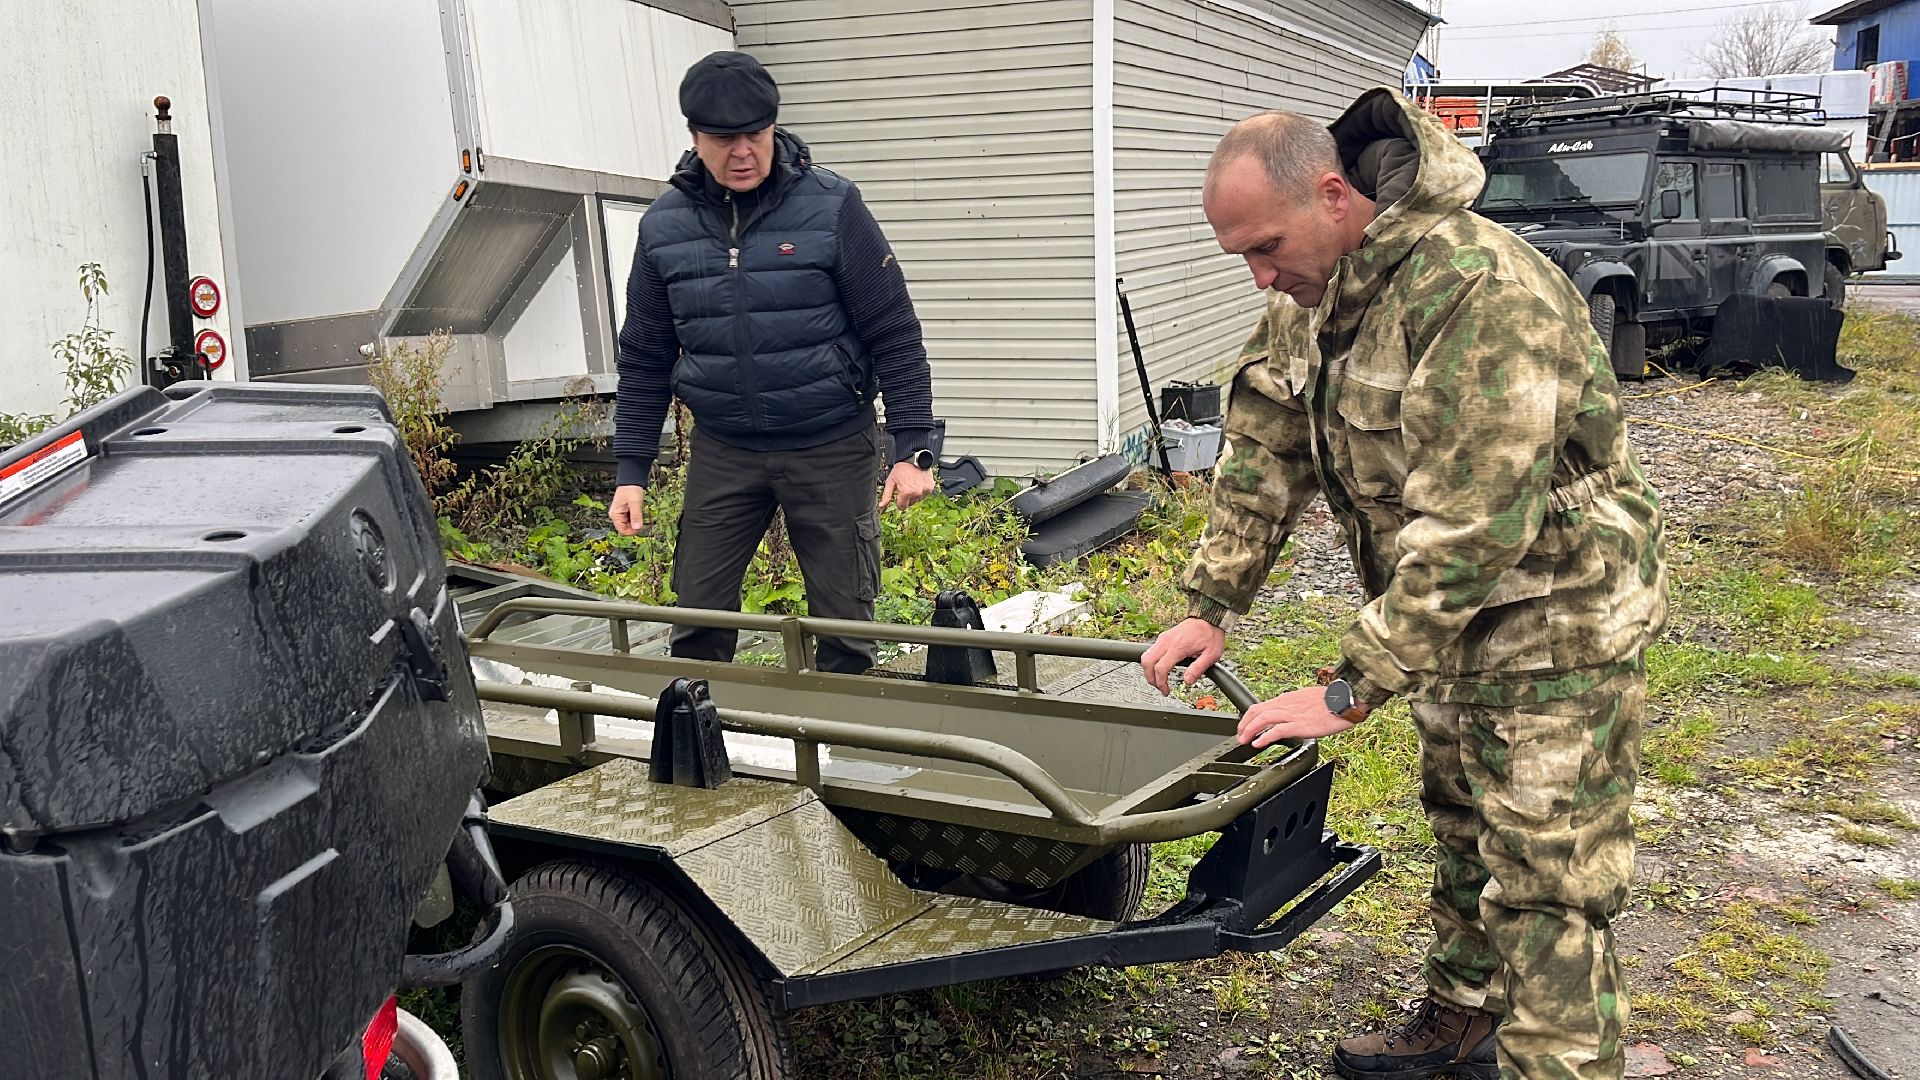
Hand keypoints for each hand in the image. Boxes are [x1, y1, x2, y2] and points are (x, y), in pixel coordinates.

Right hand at [609, 485, 645, 535]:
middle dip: (634, 526)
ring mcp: (620, 514)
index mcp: (615, 515)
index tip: (641, 526)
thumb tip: (637, 528)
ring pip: (629, 524)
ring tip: (639, 511)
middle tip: (641, 518)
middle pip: (625, 529)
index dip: (632, 531)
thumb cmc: (631, 489)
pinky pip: (630, 519)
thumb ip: (636, 516)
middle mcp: (615, 516)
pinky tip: (638, 510)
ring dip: (635, 521)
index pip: (622, 531)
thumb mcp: (635, 503)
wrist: (631, 480)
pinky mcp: (624, 512)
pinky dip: (636, 517)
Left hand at [880, 460, 935, 511]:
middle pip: (910, 504)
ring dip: (914, 495)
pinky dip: (921, 491)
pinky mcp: (930, 488)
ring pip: (917, 500)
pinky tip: (917, 483)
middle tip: (905, 487)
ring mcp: (924, 491)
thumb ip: (886, 495)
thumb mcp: (891, 481)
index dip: (899, 502)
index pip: (902, 507)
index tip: (899, 495)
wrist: (914, 459)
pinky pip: (924, 495)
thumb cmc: (901, 469)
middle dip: (907, 498)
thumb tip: (881, 506)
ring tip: (911, 484)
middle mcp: (916, 493)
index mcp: (906, 493)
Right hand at [1141, 617, 1226, 694]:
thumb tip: (1187, 681)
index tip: (1166, 691)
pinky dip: (1152, 662)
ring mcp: (1163, 638)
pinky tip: (1161, 668)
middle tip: (1159, 687)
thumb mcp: (1211, 655)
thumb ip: (1198, 669)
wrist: (1209, 618)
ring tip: (1159, 679)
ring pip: (1146, 656)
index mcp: (1178, 647)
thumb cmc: (1211, 634)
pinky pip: (1151, 651)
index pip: (1160, 668)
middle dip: (1150, 678)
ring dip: (1149, 670)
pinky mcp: (1164, 637)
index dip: (1161, 683)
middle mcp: (1167, 641)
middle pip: (1147, 662)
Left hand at [1236, 685, 1359, 746]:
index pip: (1262, 705)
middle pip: (1256, 711)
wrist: (1346, 700)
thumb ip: (1296, 706)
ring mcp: (1292, 714)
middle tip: (1240, 735)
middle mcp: (1286, 704)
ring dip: (1249, 730)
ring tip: (1243, 740)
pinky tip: (1258, 744)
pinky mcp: (1299, 725)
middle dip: (1244, 723)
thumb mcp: (1308, 699)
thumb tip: (1290, 715)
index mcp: (1288, 698)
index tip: (1245, 725)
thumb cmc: (1332, 701)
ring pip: (1262, 719)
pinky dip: (1264, 737)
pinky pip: (1276, 731)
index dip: (1250, 716)